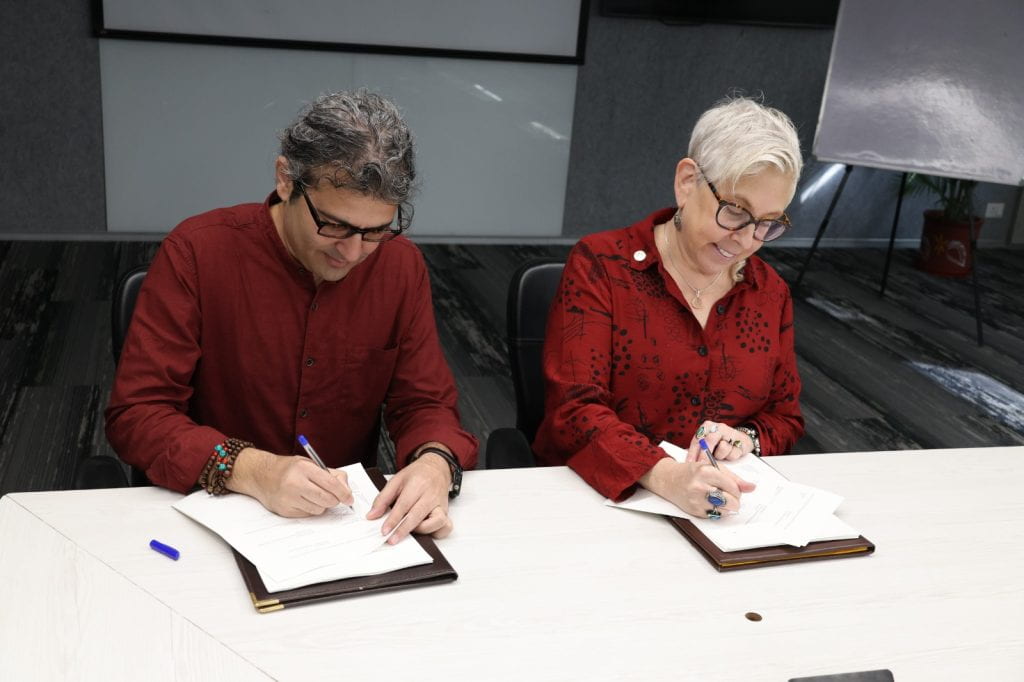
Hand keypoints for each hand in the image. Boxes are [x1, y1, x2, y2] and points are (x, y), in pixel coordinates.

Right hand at [226, 447, 352, 517]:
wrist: (262, 475)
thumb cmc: (289, 469)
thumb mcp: (310, 463)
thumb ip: (331, 474)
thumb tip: (346, 490)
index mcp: (304, 468)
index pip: (331, 484)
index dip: (344, 493)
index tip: (349, 498)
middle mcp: (295, 483)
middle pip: (327, 499)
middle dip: (335, 501)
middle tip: (335, 498)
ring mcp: (289, 498)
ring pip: (319, 509)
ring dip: (322, 505)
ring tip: (314, 496)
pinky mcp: (285, 510)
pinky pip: (307, 514)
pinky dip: (310, 509)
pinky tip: (303, 500)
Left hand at [367, 450, 452, 543]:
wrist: (436, 468)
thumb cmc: (417, 475)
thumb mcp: (396, 480)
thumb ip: (383, 498)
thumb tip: (372, 515)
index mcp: (418, 484)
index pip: (404, 505)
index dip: (393, 519)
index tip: (384, 531)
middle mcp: (431, 495)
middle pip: (418, 515)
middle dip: (403, 530)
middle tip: (392, 539)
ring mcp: (440, 505)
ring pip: (437, 523)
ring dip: (422, 530)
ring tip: (410, 530)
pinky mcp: (446, 513)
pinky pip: (446, 527)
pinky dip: (437, 532)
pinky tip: (425, 531)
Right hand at [639, 456, 755, 516]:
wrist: (668, 479)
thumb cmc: (692, 472)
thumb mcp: (712, 468)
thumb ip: (733, 478)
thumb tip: (752, 487)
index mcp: (706, 472)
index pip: (734, 487)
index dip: (737, 489)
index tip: (732, 487)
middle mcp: (700, 486)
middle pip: (732, 501)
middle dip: (734, 500)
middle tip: (729, 495)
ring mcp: (696, 500)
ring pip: (725, 511)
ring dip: (727, 507)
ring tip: (719, 499)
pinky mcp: (694, 511)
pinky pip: (715, 516)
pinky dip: (717, 511)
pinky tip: (710, 503)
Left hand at [684, 420, 752, 462]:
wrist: (741, 439)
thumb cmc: (720, 442)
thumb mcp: (708, 443)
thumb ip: (699, 449)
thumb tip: (689, 461)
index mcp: (707, 426)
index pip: (697, 440)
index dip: (692, 452)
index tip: (690, 462)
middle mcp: (718, 427)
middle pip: (709, 441)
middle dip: (705, 455)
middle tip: (702, 464)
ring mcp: (730, 433)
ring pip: (722, 448)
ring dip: (721, 456)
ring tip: (721, 455)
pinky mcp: (741, 441)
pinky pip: (733, 453)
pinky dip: (730, 457)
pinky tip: (730, 454)